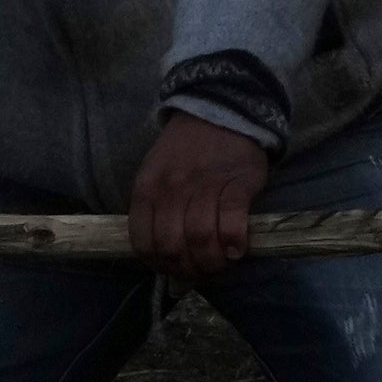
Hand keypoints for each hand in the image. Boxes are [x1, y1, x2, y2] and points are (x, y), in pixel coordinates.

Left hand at [131, 113, 271, 280]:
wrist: (219, 112)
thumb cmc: (184, 152)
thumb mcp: (155, 175)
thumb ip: (154, 210)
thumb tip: (163, 255)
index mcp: (147, 189)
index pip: (144, 243)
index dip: (160, 265)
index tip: (175, 268)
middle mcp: (172, 189)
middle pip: (173, 245)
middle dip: (188, 268)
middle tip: (201, 269)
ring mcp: (205, 184)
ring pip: (200, 236)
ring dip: (211, 261)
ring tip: (220, 262)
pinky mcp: (237, 181)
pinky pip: (231, 218)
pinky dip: (233, 241)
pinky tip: (237, 249)